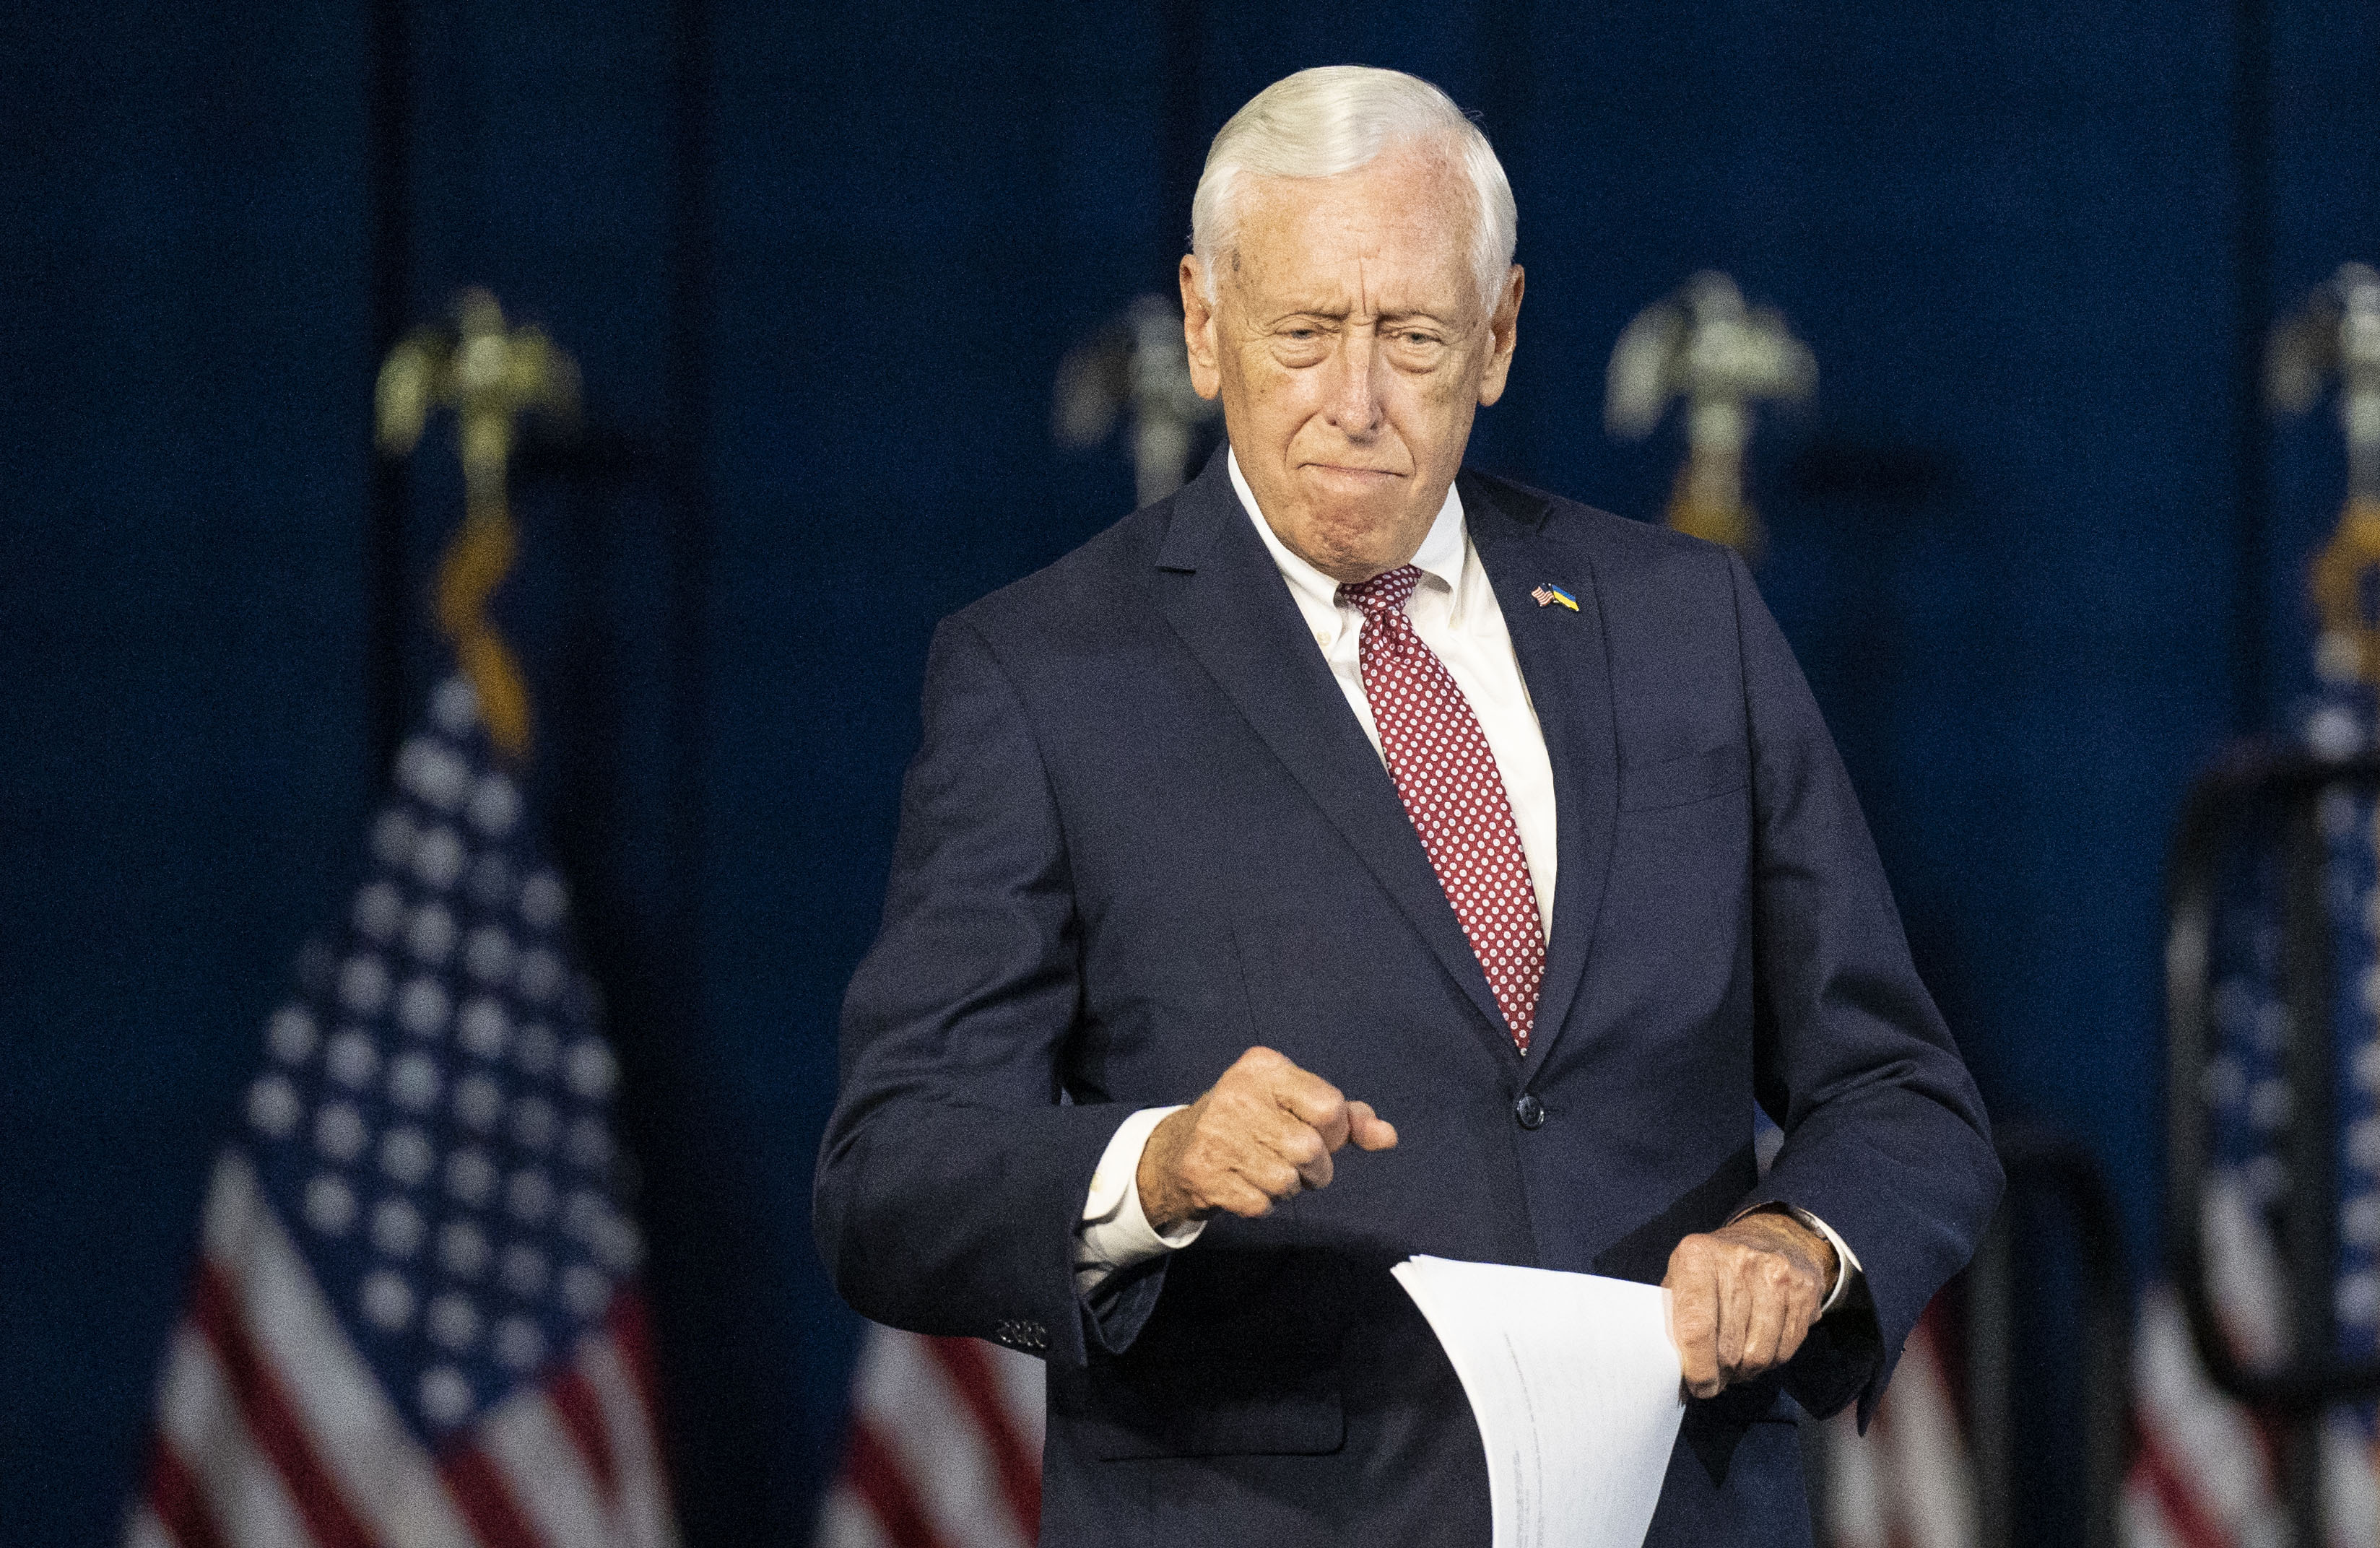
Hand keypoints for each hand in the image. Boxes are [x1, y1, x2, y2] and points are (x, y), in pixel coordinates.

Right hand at [1136, 1047, 1397, 1230]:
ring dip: (1289, 1189)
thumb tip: (1388, 1136)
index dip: (1334, 1132)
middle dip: (1316, 1169)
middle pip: (1310, 1149)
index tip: (1319, 1134)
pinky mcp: (1203, 1172)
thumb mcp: (1296, 1104)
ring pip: (1287, 1181)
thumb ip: (1347, 1117)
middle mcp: (1237, 1094)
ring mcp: (1216, 1134)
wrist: (1180, 1149)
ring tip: (1268, 1172)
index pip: (1329, 1106)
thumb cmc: (1254, 1122)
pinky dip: (1263, 1204)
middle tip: (1298, 1164)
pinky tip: (1247, 1185)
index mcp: (1265, 1068)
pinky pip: (1260, 1204)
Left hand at [1661, 1207, 1837, 1398]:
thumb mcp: (1683, 1277)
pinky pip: (1785, 1351)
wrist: (1773, 1237)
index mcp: (1696, 1256)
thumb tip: (1672, 1374)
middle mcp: (1738, 1261)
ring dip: (1745, 1372)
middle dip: (1720, 1374)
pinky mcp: (1803, 1291)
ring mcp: (1775, 1274)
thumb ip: (1673, 1318)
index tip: (1698, 1387)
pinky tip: (1758, 1350)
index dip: (1697, 1369)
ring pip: (1758, 1355)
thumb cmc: (1715, 1268)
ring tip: (1735, 1365)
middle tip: (1715, 1379)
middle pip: (1728, 1348)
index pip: (1696, 1329)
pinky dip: (1769, 1363)